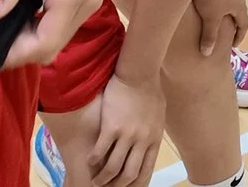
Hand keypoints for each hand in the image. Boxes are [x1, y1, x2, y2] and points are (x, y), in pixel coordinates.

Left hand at [0, 0, 106, 70]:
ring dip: (34, 41)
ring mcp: (92, 1)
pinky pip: (66, 25)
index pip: (45, 44)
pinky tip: (23, 19)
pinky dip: (45, 29)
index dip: (17, 56)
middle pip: (53, 47)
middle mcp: (88, 3)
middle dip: (23, 52)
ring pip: (61, 39)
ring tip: (3, 33)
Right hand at [89, 70, 166, 186]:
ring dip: (103, 177)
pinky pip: (100, 151)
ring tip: (96, 180)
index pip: (146, 170)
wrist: (140, 72)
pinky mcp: (112, 127)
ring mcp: (128, 135)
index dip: (134, 184)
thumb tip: (147, 142)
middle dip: (117, 185)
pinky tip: (90, 161)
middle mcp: (142, 141)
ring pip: (113, 167)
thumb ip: (151, 132)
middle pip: (129, 174)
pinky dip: (94, 160)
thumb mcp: (158, 116)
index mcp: (154, 139)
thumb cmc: (150, 90)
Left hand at [192, 0, 247, 55]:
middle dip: (232, 25)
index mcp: (240, 7)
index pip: (244, 25)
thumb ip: (209, 36)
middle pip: (238, 14)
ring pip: (229, 4)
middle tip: (224, 35)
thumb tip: (207, 53)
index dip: (240, 36)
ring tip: (214, 20)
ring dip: (224, 13)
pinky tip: (206, 4)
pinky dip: (217, 4)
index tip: (234, 45)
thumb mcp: (210, 18)